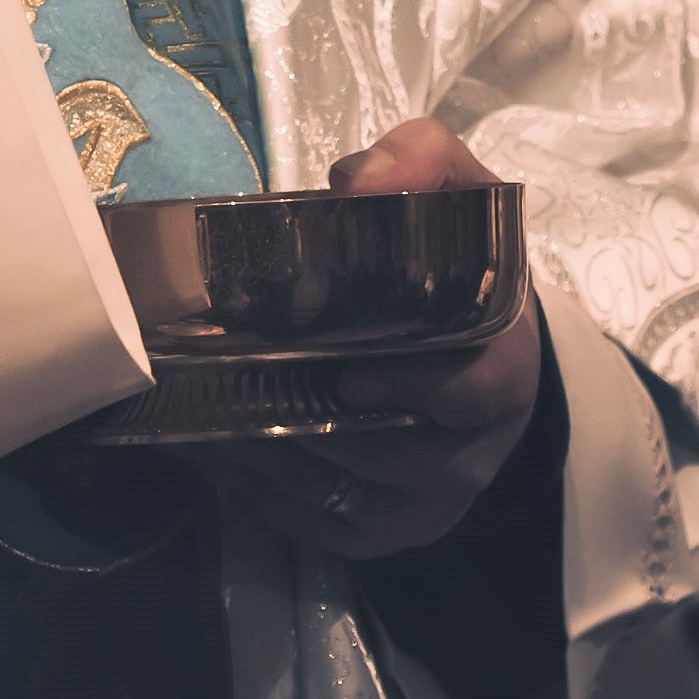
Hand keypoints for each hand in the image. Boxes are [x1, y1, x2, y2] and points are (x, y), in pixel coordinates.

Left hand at [210, 120, 547, 560]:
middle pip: (378, 452)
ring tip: (195, 401)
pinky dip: (254, 487)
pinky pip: (309, 523)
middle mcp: (470, 452)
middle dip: (300, 413)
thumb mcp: (463, 201)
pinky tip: (209, 443)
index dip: (413, 389)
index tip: (351, 375)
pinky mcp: (382, 535)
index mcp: (503, 366)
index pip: (476, 391)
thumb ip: (423, 163)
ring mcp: (425, 505)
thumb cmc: (466, 276)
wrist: (492, 362)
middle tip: (224, 374)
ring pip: (330, 491)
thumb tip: (357, 178)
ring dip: (260, 449)